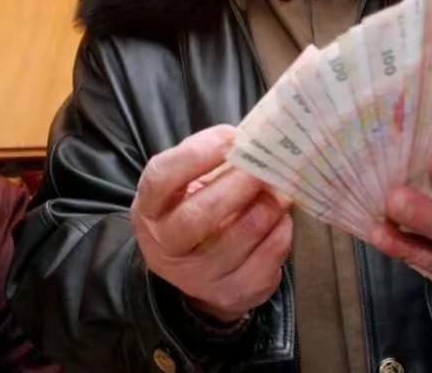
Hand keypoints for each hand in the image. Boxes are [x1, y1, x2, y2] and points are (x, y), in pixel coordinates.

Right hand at [131, 125, 292, 322]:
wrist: (196, 269)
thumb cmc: (194, 208)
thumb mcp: (187, 183)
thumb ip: (211, 158)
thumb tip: (252, 138)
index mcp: (150, 210)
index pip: (162, 179)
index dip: (197, 155)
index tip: (230, 138)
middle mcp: (166, 248)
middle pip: (199, 215)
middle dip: (237, 185)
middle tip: (262, 166)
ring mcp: (199, 277)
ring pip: (241, 236)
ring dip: (268, 205)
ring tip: (279, 187)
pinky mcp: (233, 293)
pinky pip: (267, 257)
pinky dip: (281, 230)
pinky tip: (280, 217)